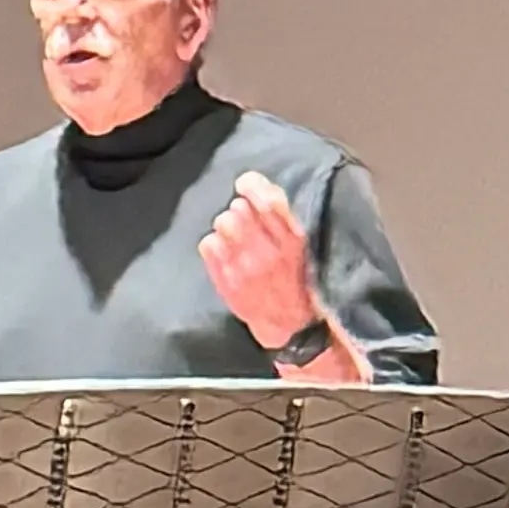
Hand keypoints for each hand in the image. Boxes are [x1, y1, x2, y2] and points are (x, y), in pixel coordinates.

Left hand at [199, 171, 322, 352]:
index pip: (267, 200)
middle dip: (239, 212)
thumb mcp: (300, 246)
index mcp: (292, 241)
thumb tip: (255, 183)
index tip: (245, 185)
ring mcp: (246, 268)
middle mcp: (269, 253)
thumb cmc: (294, 279)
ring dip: (226, 227)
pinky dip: (213, 245)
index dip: (251, 186)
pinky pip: (208, 244)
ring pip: (223, 223)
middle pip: (239, 209)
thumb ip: (281, 215)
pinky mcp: (227, 281)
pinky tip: (224, 254)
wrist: (289, 324)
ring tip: (234, 240)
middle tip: (244, 225)